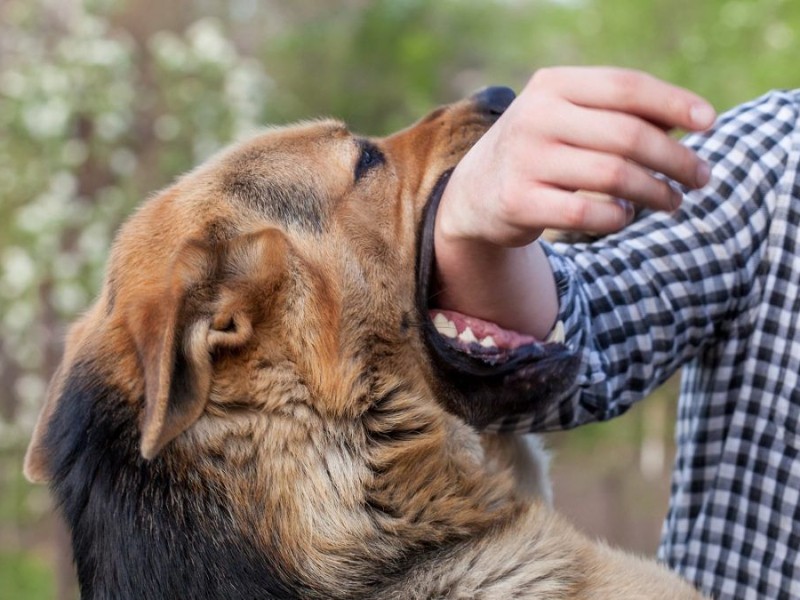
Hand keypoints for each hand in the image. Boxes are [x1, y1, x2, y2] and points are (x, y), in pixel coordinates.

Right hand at [434, 67, 715, 337]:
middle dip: (676, 159)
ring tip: (673, 201)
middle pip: (628, 135)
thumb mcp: (568, 118)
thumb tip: (688, 122)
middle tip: (701, 177)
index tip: (710, 123)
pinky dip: (618, 218)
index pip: (626, 87)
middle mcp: (535, 117)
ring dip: (656, 193)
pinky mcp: (519, 202)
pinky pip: (589, 213)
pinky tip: (625, 216)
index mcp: (553, 85)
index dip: (674, 103)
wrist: (474, 192)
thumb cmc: (540, 150)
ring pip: (614, 176)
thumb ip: (618, 114)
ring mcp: (525, 160)